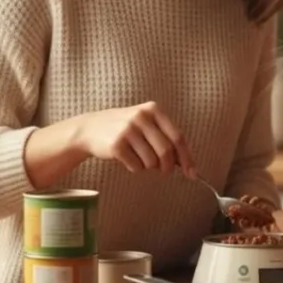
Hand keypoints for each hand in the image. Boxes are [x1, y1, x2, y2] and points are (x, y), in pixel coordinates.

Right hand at [69, 101, 195, 176]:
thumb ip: (166, 139)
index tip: (192, 173)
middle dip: (167, 167)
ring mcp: (128, 130)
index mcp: (154, 110)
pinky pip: (136, 166)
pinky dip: (135, 168)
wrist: (90, 128)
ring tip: (138, 157)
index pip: (178, 137)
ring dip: (148, 167)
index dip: (186, 157)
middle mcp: (142, 117)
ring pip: (151, 162)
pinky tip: (126, 158)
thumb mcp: (146, 124)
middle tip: (163, 171)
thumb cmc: (125, 128)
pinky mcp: (116, 145)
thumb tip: (187, 166)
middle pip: (166, 151)